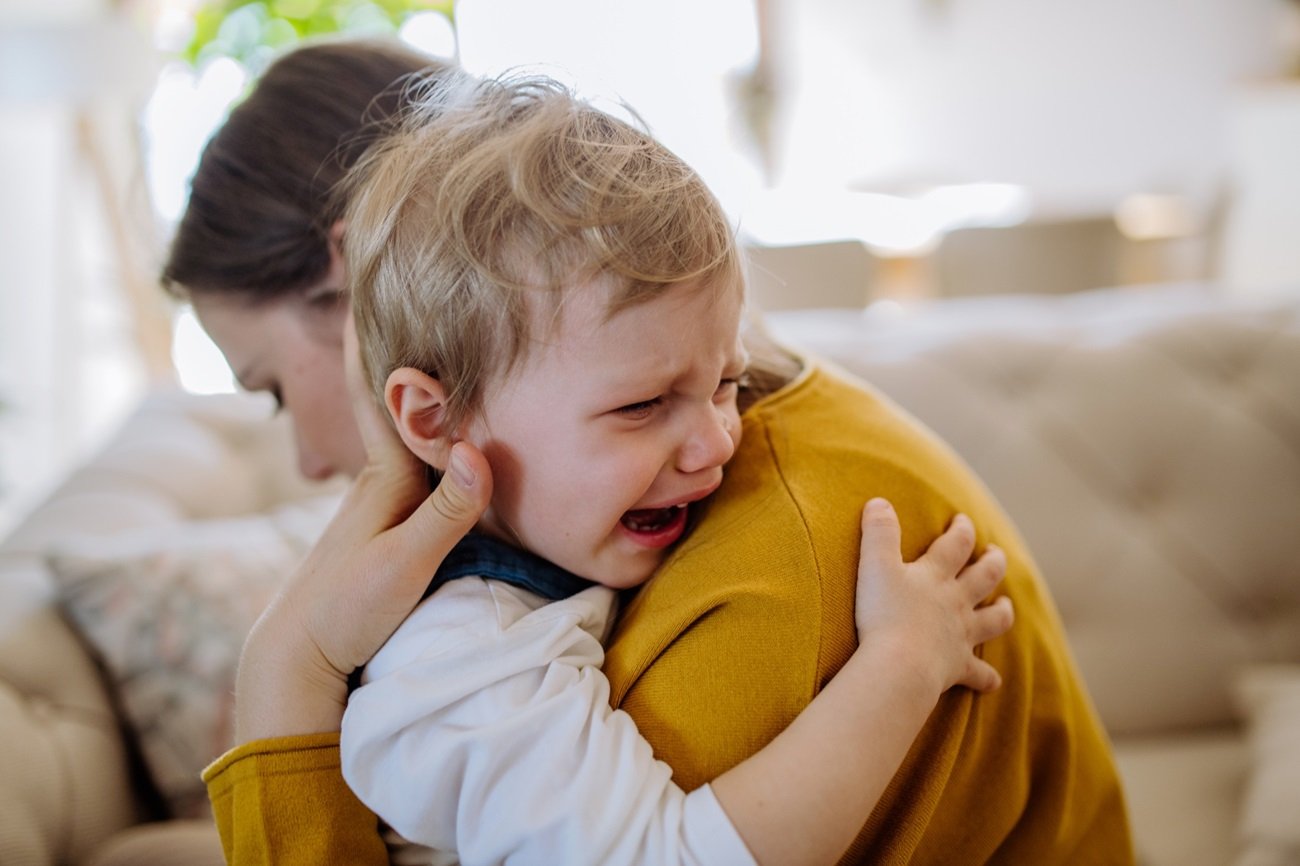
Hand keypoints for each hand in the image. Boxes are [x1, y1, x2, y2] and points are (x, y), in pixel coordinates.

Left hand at [233, 314, 491, 741]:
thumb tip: (482, 452)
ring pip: (406, 431)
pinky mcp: (386, 527)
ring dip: (416, 387)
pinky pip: (412, 462)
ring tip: (433, 343)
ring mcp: (381, 504)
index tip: (369, 277)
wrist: (295, 657)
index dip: (376, 338)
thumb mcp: (404, 565)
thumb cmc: (346, 610)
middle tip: (411, 290)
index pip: (385, 394)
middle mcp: (382, 481)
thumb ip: (446, 513)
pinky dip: (424, 433)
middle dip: (406, 347)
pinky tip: (436, 434)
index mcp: (386, 479)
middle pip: (399, 401)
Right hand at [853, 499, 1012, 698]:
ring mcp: (960, 635)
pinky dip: (987, 677)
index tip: (963, 520)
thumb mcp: (875, 565)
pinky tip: (994, 681)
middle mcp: (955, 602)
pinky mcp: (958, 666)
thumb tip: (879, 501)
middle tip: (996, 553)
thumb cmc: (885, 614)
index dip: (962, 529)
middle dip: (993, 562)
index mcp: (936, 576)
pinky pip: (979, 673)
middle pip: (985, 577)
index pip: (957, 544)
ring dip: (1002, 611)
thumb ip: (878, 532)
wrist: (899, 665)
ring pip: (993, 620)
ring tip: (1005, 605)